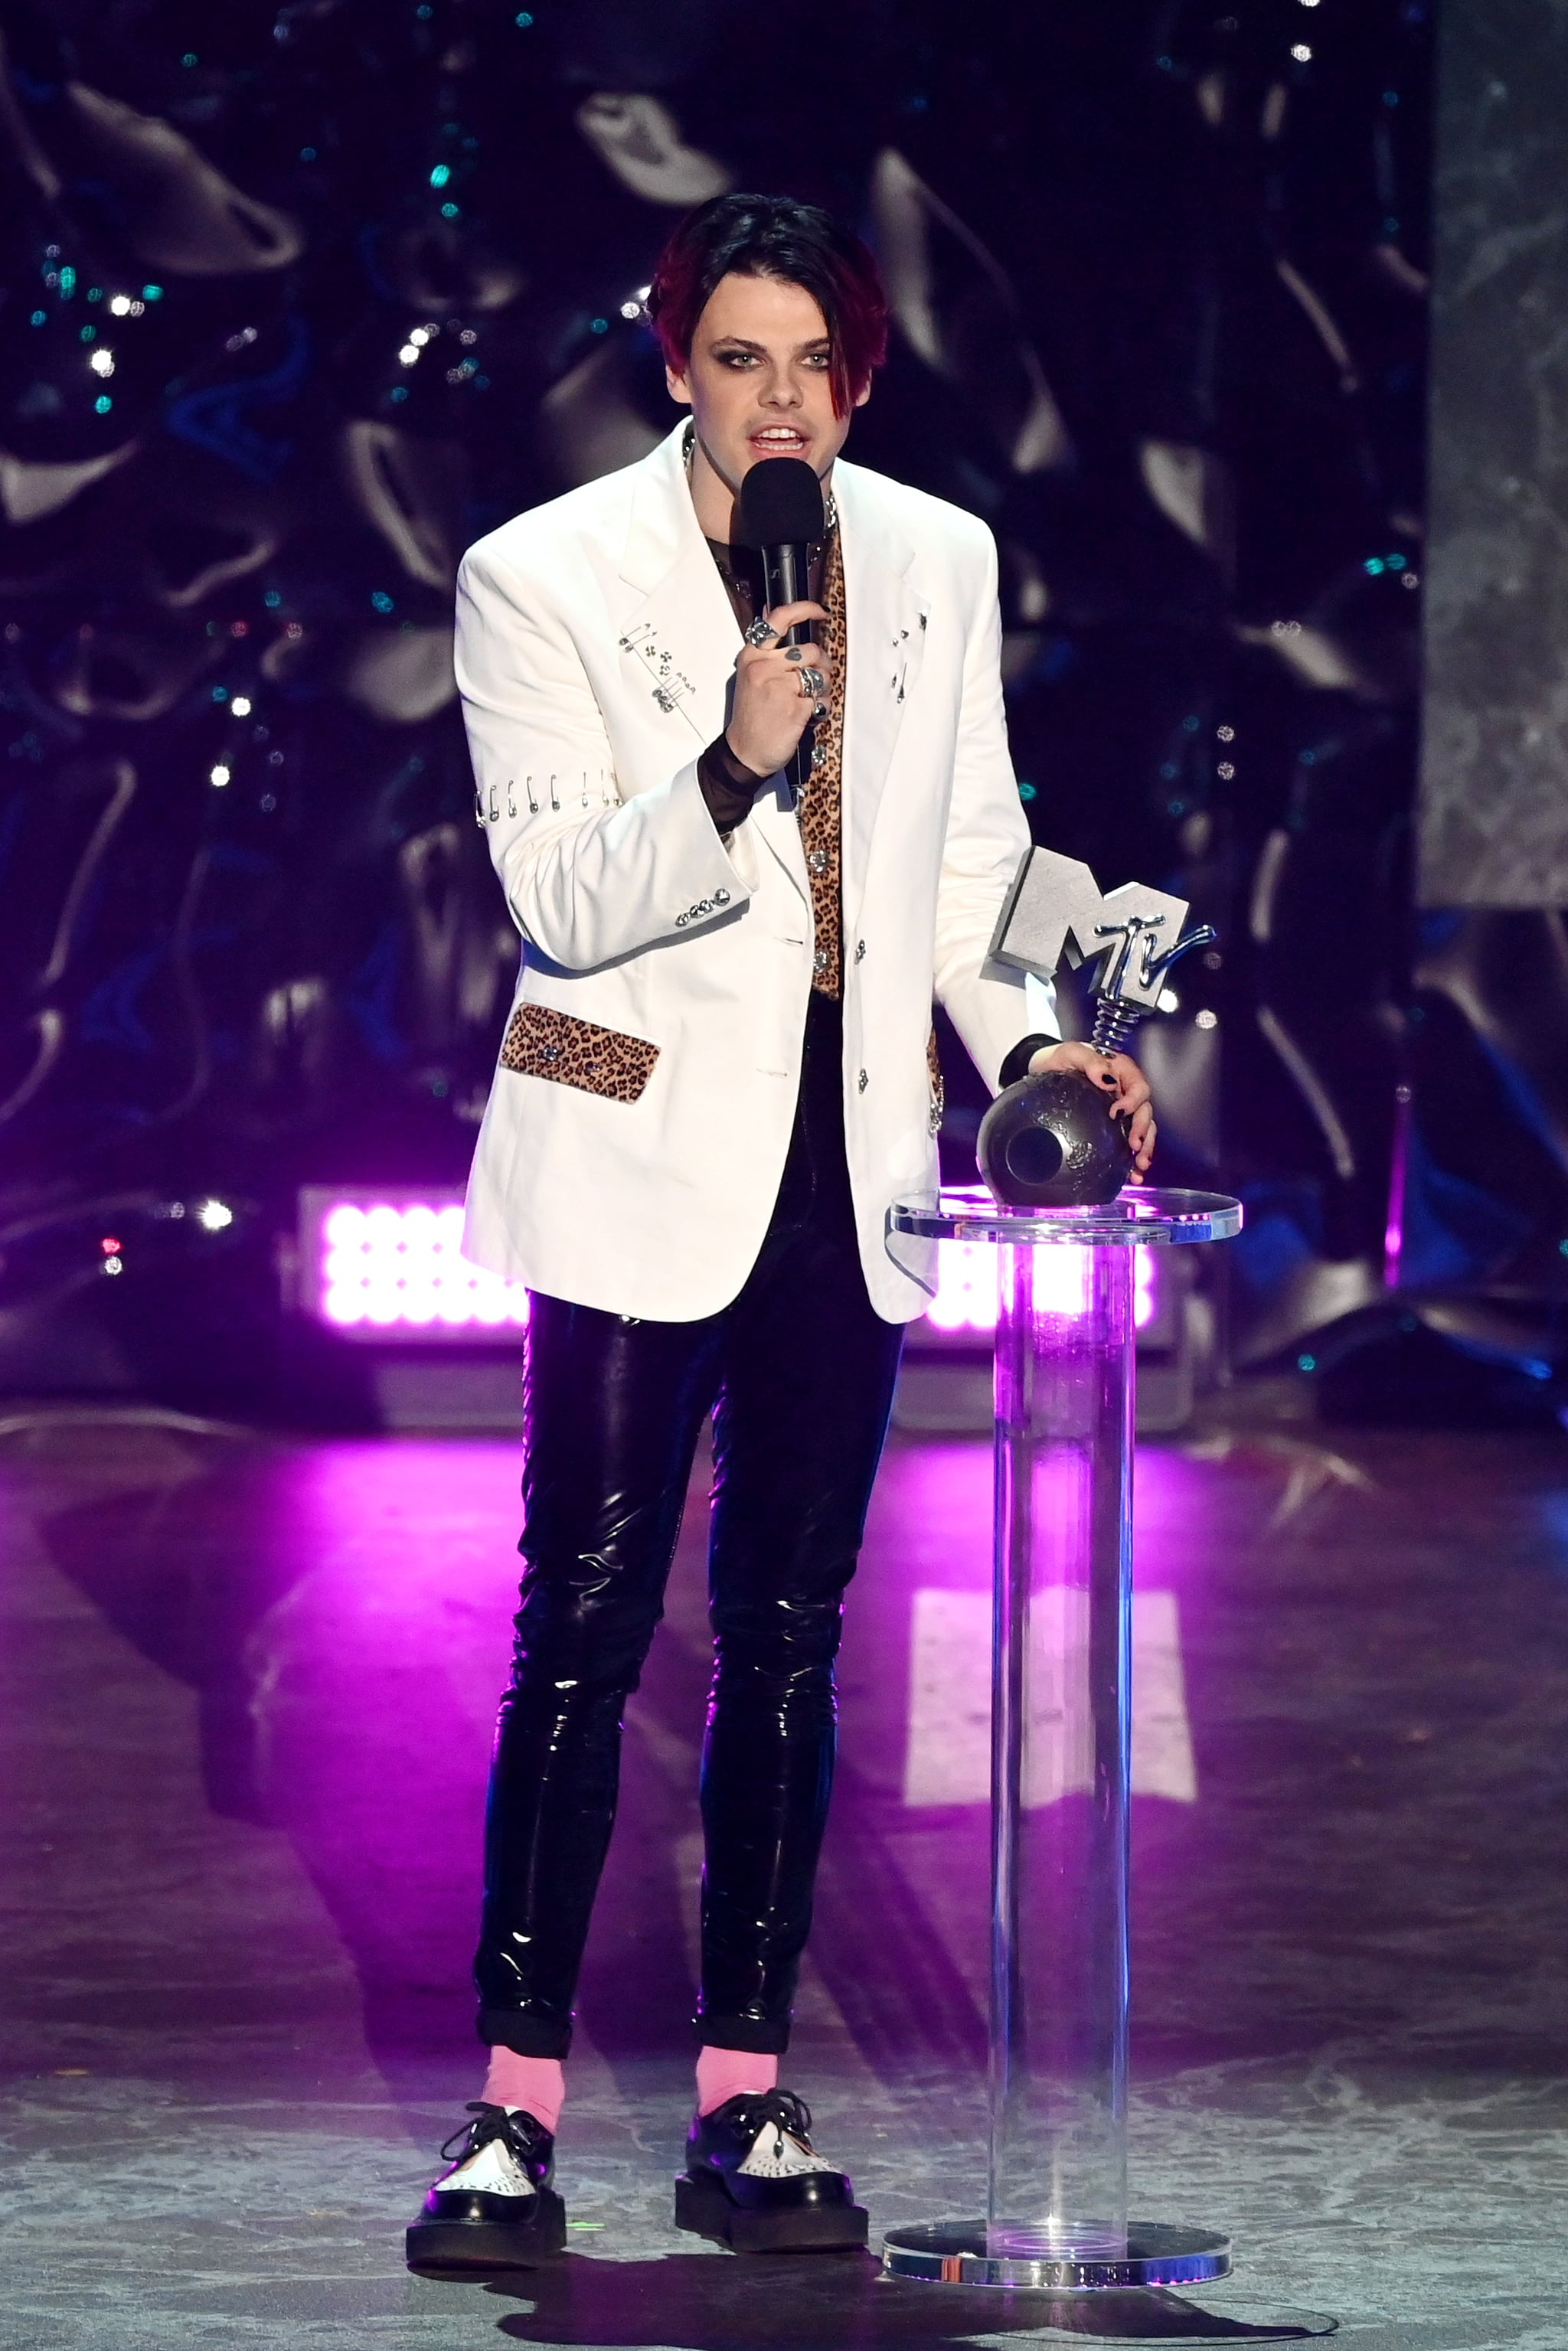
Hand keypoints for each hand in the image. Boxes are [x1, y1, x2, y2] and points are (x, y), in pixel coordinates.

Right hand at [725, 599, 831, 777]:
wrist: (745, 752)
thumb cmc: (751, 717)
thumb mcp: (750, 676)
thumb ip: (765, 648)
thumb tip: (770, 612)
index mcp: (752, 657)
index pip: (779, 620)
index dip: (804, 610)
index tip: (819, 612)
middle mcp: (764, 668)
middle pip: (810, 650)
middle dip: (820, 663)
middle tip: (814, 678)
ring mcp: (779, 688)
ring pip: (820, 674)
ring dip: (823, 686)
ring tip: (808, 698)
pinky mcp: (795, 708)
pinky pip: (822, 698)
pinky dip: (821, 707)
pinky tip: (808, 714)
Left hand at [1027, 1039, 1155, 1177]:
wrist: (1046, 1069)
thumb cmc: (1060, 1059)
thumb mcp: (1072, 1053)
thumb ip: (1091, 1061)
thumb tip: (1106, 1078)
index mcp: (1121, 1071)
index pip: (1138, 1087)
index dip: (1133, 1101)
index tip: (1118, 1113)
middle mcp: (1126, 1090)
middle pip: (1145, 1111)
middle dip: (1143, 1131)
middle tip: (1134, 1146)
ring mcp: (1122, 1108)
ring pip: (1143, 1128)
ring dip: (1144, 1148)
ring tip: (1139, 1165)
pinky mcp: (1113, 1124)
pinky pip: (1128, 1141)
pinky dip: (1131, 1159)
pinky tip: (1132, 1173)